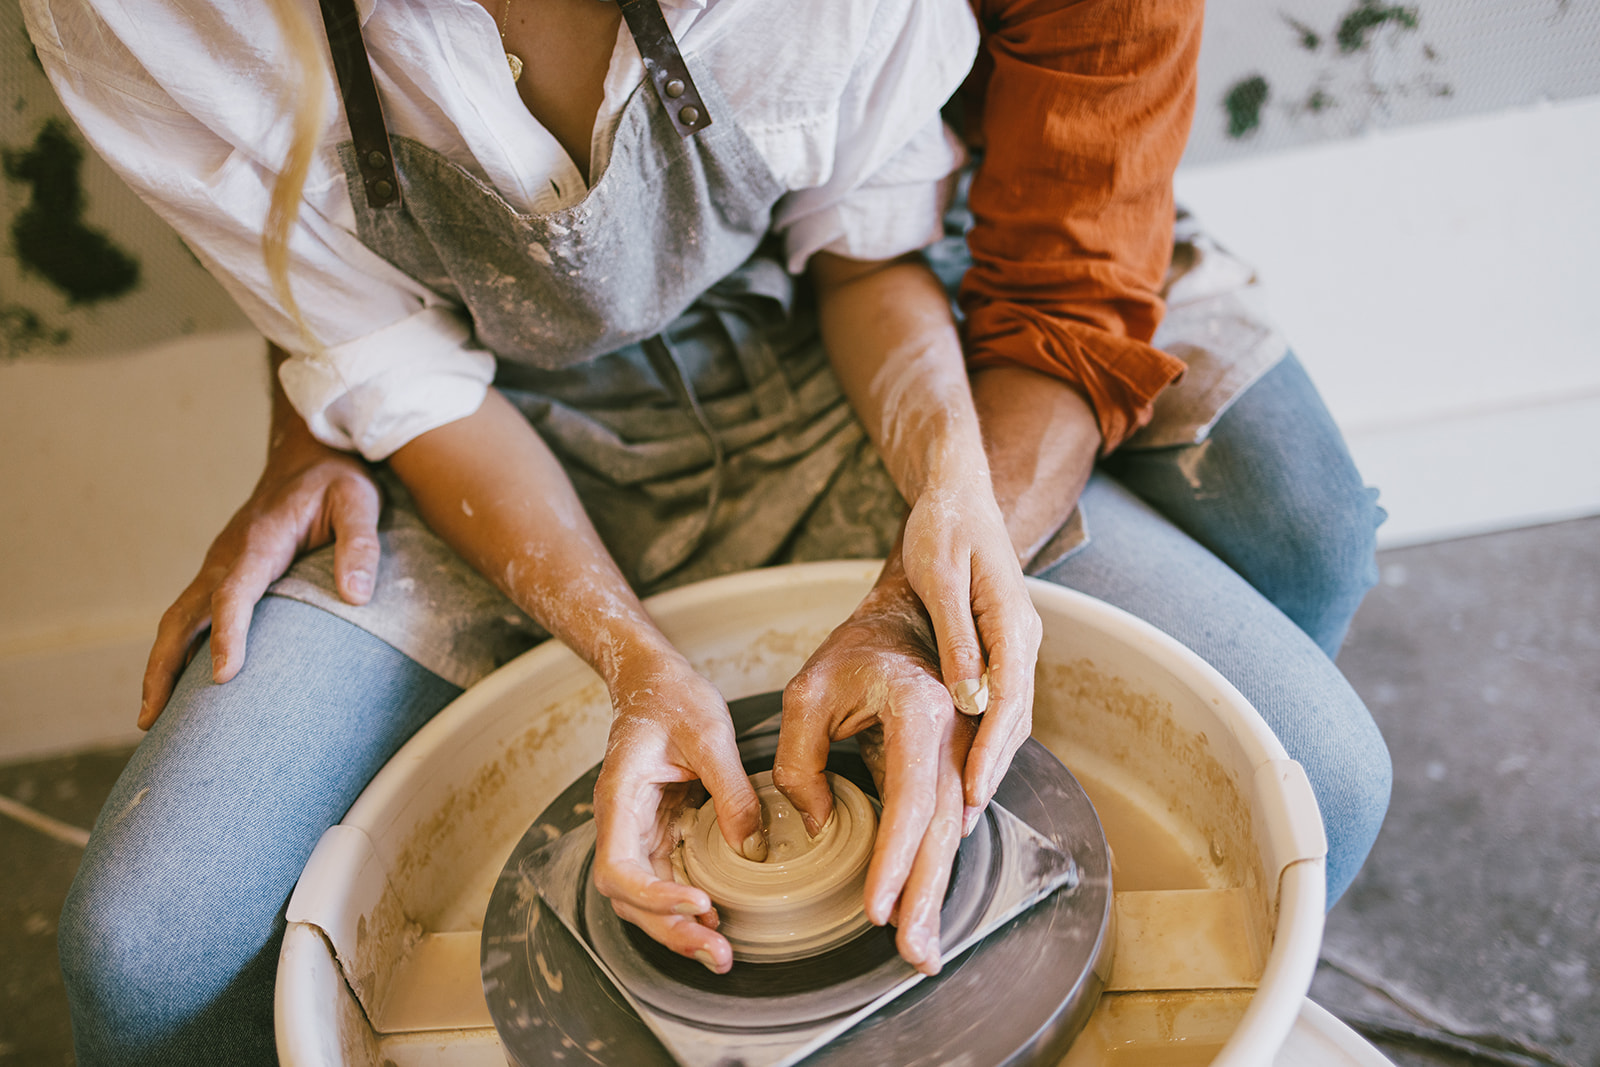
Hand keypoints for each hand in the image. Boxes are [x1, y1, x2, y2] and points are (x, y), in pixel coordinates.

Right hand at [139, 427, 379, 727]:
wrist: (309, 456)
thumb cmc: (337, 481)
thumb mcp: (359, 503)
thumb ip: (360, 545)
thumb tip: (357, 596)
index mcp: (259, 541)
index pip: (234, 593)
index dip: (227, 634)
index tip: (222, 676)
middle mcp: (227, 557)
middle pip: (183, 615)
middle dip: (165, 666)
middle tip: (152, 718)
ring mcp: (218, 566)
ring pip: (178, 620)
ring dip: (161, 666)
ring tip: (151, 720)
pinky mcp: (222, 574)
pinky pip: (191, 616)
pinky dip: (178, 651)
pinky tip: (179, 690)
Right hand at [590, 654, 763, 973]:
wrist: (654, 680)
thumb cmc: (671, 697)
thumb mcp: (710, 735)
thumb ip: (731, 792)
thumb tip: (752, 848)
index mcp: (620, 799)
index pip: (619, 868)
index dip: (654, 898)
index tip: (698, 903)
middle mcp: (621, 823)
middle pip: (630, 897)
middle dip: (670, 930)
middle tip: (716, 952)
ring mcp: (637, 832)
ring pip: (646, 897)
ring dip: (677, 928)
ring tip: (719, 952)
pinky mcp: (658, 832)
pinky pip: (667, 878)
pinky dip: (686, 906)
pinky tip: (716, 921)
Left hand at [774, 570, 978, 974]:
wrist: (909, 616)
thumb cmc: (856, 652)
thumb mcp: (806, 694)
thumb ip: (799, 760)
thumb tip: (816, 824)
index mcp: (920, 710)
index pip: (911, 796)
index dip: (895, 857)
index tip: (876, 907)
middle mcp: (956, 735)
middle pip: (944, 830)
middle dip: (926, 896)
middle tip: (913, 954)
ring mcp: (965, 752)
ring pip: (953, 835)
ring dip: (934, 893)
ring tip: (921, 950)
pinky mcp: (959, 766)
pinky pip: (949, 824)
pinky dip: (935, 868)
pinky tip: (922, 905)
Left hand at [900, 483, 1041, 828]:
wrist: (957, 494)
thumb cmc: (941, 529)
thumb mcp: (940, 577)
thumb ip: (956, 638)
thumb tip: (970, 699)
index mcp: (1011, 620)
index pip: (1008, 699)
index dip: (990, 750)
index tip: (970, 791)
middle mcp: (1022, 637)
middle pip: (1014, 717)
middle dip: (991, 769)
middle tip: (962, 820)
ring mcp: (1015, 642)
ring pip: (1010, 713)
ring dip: (989, 759)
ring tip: (961, 807)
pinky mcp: (1001, 644)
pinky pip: (1000, 700)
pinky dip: (985, 735)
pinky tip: (962, 762)